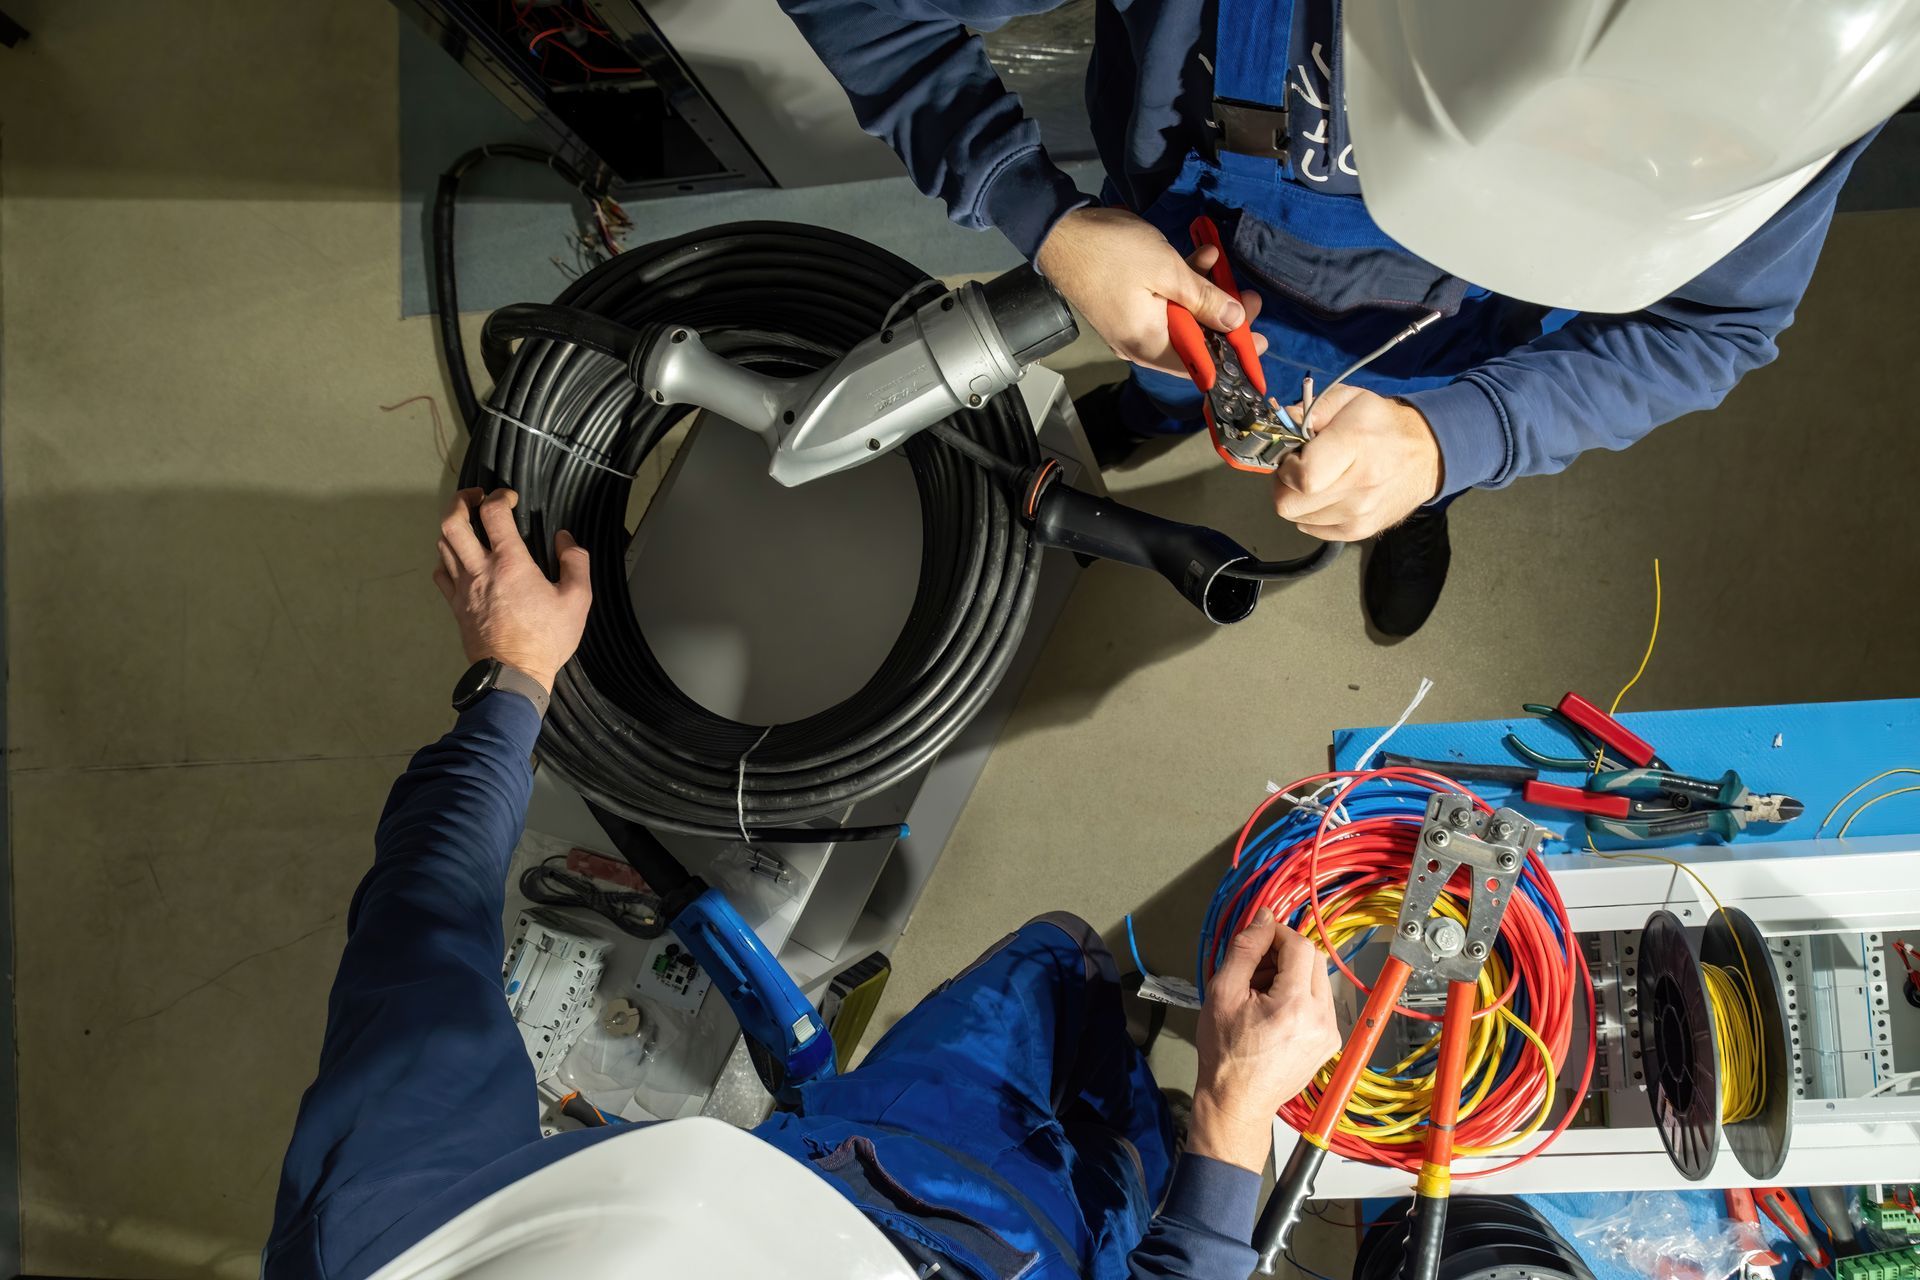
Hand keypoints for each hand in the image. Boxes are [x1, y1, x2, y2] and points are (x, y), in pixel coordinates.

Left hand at [433, 487, 590, 692]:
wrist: (513, 675)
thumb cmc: (547, 638)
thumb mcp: (578, 600)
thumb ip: (575, 562)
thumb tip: (566, 539)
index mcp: (510, 563)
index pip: (492, 513)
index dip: (499, 496)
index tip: (510, 498)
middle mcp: (479, 569)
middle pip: (452, 522)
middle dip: (460, 501)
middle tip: (475, 497)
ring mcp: (463, 588)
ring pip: (442, 545)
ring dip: (453, 527)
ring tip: (469, 525)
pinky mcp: (455, 605)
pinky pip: (441, 572)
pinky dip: (447, 558)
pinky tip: (460, 560)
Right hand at [1035, 206, 1264, 376]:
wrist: (1061, 232)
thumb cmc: (1113, 253)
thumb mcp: (1168, 271)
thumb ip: (1205, 300)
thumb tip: (1235, 322)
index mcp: (1148, 344)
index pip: (1199, 366)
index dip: (1233, 356)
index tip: (1258, 342)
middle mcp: (1139, 345)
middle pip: (1192, 344)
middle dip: (1223, 320)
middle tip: (1250, 298)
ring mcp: (1130, 328)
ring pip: (1180, 322)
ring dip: (1203, 295)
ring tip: (1221, 265)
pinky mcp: (1125, 310)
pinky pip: (1162, 308)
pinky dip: (1182, 287)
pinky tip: (1198, 257)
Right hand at [1190, 909, 1340, 1173]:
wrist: (1237, 1101)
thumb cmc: (1225, 1051)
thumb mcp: (1223, 993)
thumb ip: (1245, 950)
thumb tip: (1263, 918)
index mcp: (1296, 1004)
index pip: (1299, 945)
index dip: (1277, 933)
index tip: (1256, 940)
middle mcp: (1322, 1017)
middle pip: (1313, 959)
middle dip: (1284, 954)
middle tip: (1254, 969)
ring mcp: (1330, 1032)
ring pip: (1318, 979)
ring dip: (1292, 974)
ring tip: (1261, 994)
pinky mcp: (1329, 1042)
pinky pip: (1320, 1002)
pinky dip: (1299, 995)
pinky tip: (1273, 1011)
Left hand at [1272, 385, 1443, 540]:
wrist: (1428, 455)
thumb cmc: (1384, 425)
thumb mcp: (1349, 399)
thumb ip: (1309, 409)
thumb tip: (1279, 424)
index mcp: (1356, 447)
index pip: (1301, 477)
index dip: (1286, 467)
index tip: (1294, 454)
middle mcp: (1359, 487)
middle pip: (1289, 505)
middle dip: (1284, 484)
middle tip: (1300, 467)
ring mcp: (1360, 515)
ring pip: (1297, 519)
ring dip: (1299, 498)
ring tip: (1320, 477)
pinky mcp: (1360, 531)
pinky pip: (1312, 528)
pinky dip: (1312, 512)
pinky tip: (1329, 493)